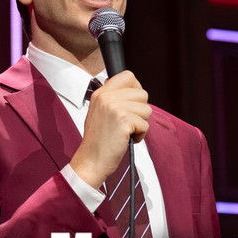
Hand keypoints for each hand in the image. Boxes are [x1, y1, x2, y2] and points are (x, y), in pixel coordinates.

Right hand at [70, 70, 150, 188]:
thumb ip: (113, 99)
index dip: (136, 90)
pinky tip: (126, 139)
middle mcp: (107, 97)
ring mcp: (115, 108)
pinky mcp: (123, 121)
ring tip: (125, 132)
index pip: (128, 76)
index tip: (132, 104)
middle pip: (142, 94)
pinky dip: (140, 135)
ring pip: (147, 109)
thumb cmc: (98, 140)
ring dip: (140, 124)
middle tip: (127, 123)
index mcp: (101, 93)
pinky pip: (145, 124)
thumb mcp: (99, 112)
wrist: (91, 161)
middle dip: (140, 111)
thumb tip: (134, 91)